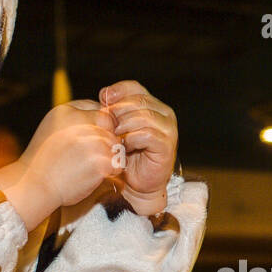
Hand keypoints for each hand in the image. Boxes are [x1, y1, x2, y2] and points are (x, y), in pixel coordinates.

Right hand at [25, 100, 120, 209]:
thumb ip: (74, 121)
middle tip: (90, 156)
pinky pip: (118, 163)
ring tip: (90, 166)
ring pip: (116, 144)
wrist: (34, 187)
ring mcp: (91, 141)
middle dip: (106, 140)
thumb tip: (104, 116)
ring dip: (109, 156)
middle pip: (110, 126)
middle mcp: (80, 122)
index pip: (98, 110)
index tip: (87, 142)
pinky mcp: (99, 160)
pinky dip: (111, 171)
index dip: (99, 127)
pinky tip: (96, 175)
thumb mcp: (52, 130)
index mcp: (66, 111)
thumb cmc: (44, 162)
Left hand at [100, 80, 176, 215]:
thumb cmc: (127, 156)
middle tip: (107, 125)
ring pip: (141, 116)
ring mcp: (168, 129)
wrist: (139, 183)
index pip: (134, 87)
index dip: (117, 91)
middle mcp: (164, 114)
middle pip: (137, 100)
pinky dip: (131, 140)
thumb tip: (104, 94)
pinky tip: (125, 147)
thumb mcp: (117, 128)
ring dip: (123, 126)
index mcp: (153, 105)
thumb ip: (114, 111)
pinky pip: (145, 134)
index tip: (102, 100)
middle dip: (118, 112)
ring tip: (115, 138)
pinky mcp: (166, 145)